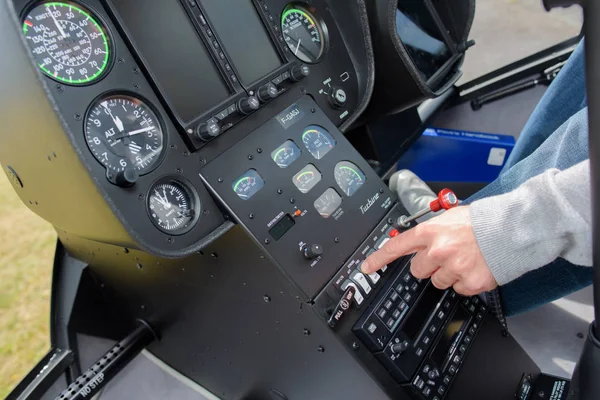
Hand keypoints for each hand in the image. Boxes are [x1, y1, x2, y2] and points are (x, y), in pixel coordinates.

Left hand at [361, 206, 497, 295]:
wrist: (511, 229)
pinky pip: (457, 289)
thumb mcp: (449, 217)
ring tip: (464, 259)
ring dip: (447, 274)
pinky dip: (464, 282)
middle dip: (427, 265)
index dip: (379, 258)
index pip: (396, 246)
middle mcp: (438, 251)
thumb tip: (419, 242)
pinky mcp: (469, 283)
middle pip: (417, 270)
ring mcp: (453, 268)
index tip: (367, 267)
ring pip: (437, 281)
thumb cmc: (482, 221)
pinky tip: (474, 268)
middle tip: (445, 256)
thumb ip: (431, 232)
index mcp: (430, 232)